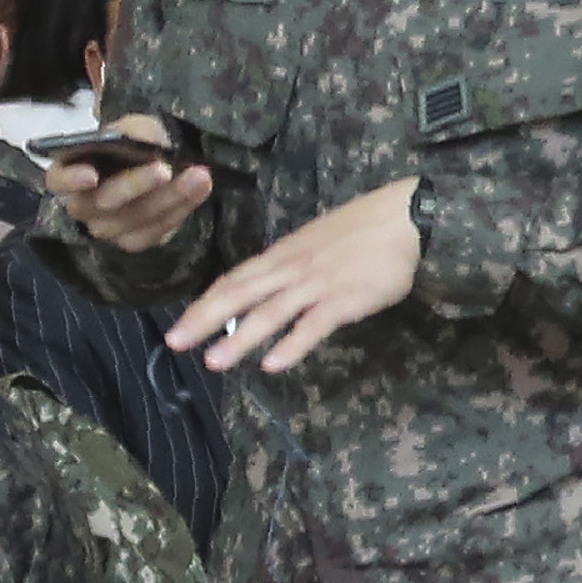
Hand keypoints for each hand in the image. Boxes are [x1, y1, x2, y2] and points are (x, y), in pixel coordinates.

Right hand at [49, 116, 217, 256]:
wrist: (157, 159)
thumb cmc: (134, 141)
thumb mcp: (134, 126)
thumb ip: (135, 132)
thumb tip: (147, 144)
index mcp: (70, 171)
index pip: (57, 180)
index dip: (70, 179)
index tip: (91, 174)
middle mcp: (83, 205)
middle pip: (100, 204)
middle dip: (135, 186)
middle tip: (163, 169)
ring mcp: (108, 228)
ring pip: (133, 221)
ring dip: (168, 199)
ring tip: (198, 176)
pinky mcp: (135, 239)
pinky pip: (155, 232)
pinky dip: (180, 209)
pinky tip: (199, 189)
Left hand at [174, 179, 421, 374]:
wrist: (406, 218)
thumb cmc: (363, 232)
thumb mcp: (314, 243)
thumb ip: (290, 268)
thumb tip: (266, 292)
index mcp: (282, 255)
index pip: (234, 279)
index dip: (205, 302)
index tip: (179, 325)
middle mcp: (291, 268)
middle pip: (239, 294)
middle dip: (204, 319)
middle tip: (174, 343)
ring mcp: (316, 283)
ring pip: (269, 312)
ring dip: (240, 338)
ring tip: (214, 362)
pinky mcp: (344, 299)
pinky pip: (313, 324)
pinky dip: (292, 344)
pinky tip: (273, 364)